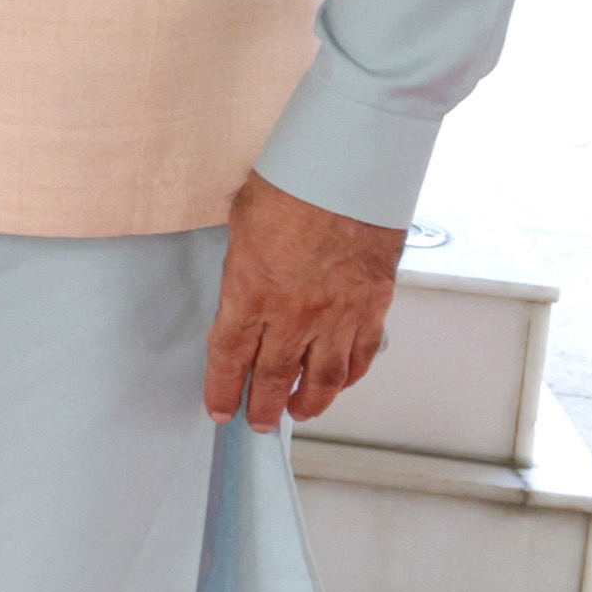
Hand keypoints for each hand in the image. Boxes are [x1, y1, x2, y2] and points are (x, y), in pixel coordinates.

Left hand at [203, 171, 404, 432]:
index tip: (220, 409)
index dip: (223, 390)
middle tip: (257, 421)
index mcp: (251, 293)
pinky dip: (351, 376)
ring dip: (311, 402)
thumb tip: (242, 282)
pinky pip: (362, 354)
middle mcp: (294, 315)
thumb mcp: (243, 220)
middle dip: (263, 406)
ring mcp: (337, 314)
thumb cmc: (293, 183)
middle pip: (275, 377)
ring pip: (324, 377)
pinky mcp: (372, 305)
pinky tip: (342, 383)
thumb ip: (242, 262)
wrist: (349, 171)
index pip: (230, 358)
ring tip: (299, 412)